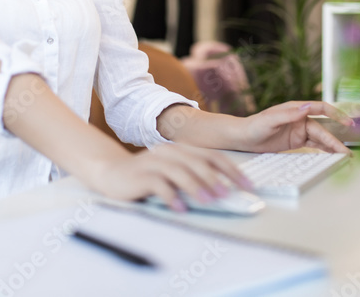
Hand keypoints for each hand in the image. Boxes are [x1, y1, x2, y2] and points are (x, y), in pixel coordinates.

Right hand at [87, 143, 253, 211]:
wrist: (111, 173)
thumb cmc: (147, 177)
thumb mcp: (173, 174)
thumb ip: (194, 178)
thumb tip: (225, 193)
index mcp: (182, 150)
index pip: (213, 156)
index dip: (232, 170)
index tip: (248, 186)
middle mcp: (170, 152)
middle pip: (198, 162)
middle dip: (216, 178)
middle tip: (230, 194)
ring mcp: (155, 162)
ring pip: (180, 172)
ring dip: (196, 187)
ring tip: (209, 201)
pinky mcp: (141, 176)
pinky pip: (158, 185)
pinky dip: (171, 197)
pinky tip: (180, 208)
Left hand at [240, 100, 353, 153]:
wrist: (243, 138)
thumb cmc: (254, 126)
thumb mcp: (270, 120)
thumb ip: (289, 114)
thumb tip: (307, 108)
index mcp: (296, 108)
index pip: (321, 108)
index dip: (336, 114)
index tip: (347, 121)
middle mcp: (300, 118)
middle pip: (323, 128)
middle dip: (335, 139)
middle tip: (346, 151)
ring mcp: (299, 130)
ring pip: (320, 137)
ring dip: (331, 146)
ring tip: (343, 155)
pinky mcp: (296, 140)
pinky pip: (314, 144)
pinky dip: (323, 149)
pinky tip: (332, 155)